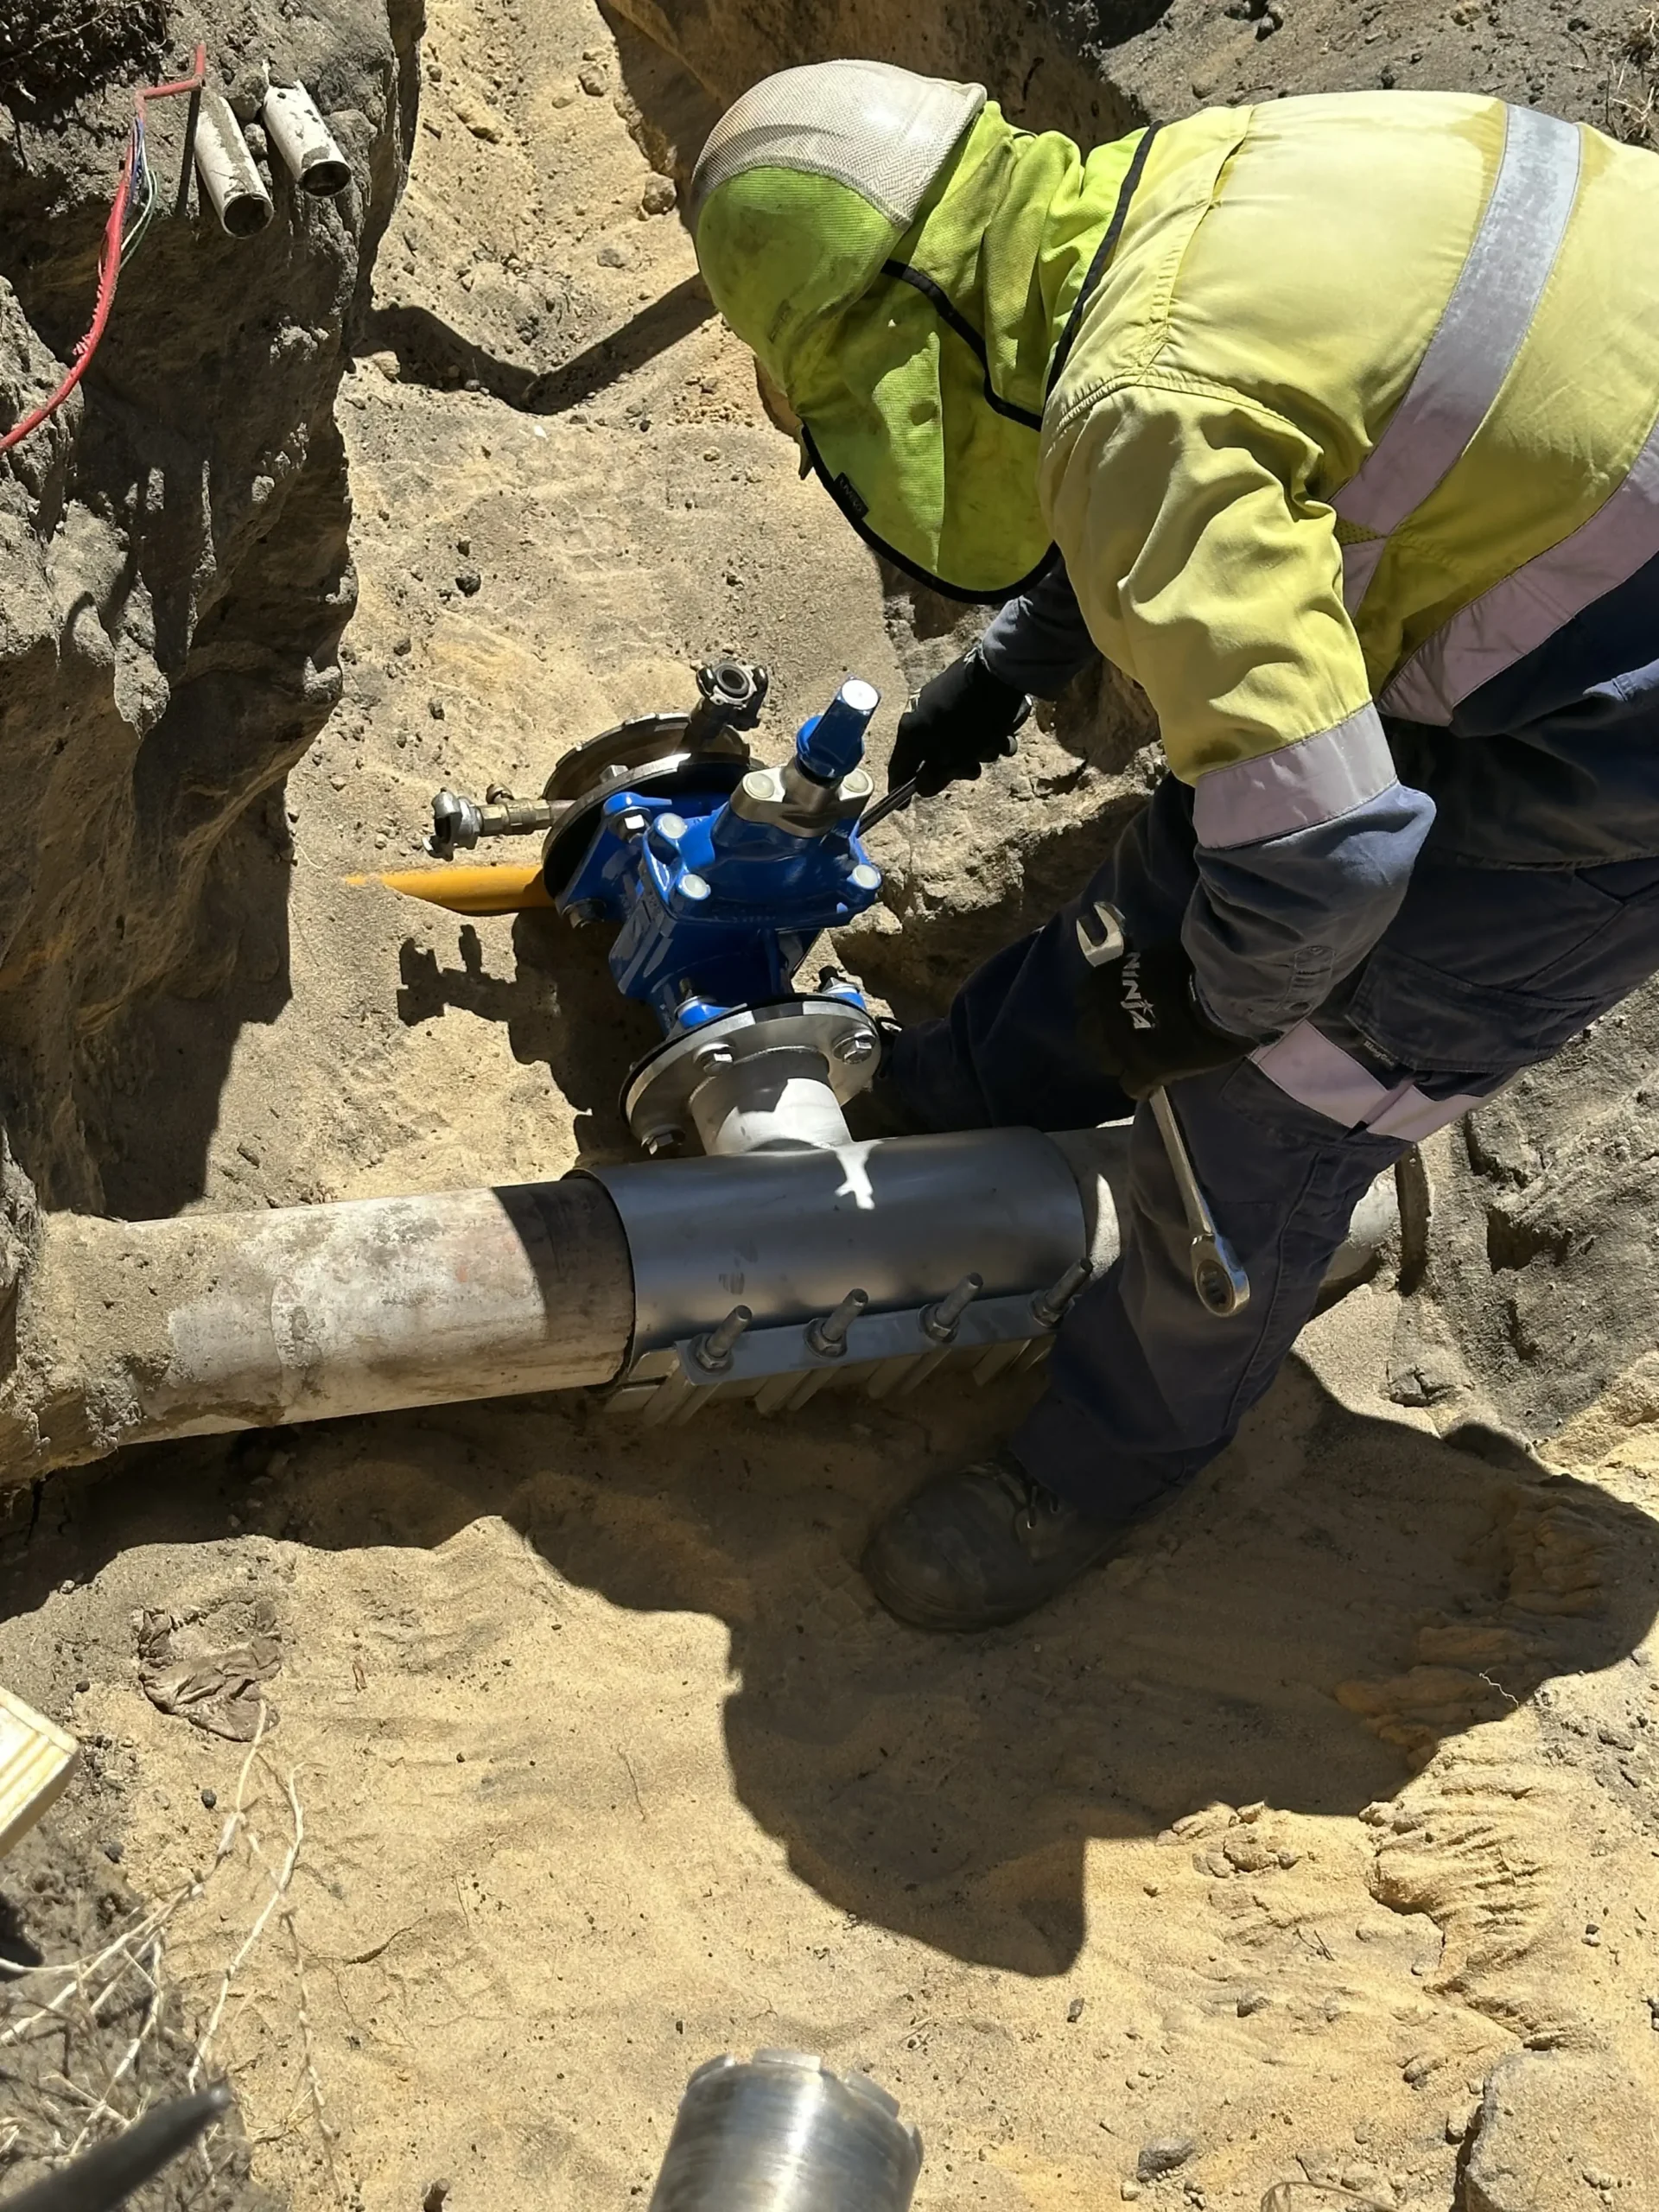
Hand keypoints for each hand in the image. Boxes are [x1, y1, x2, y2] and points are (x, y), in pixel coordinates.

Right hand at [888, 647, 1030, 797]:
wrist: (998, 673)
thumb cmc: (972, 722)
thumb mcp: (954, 757)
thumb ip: (936, 776)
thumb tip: (922, 788)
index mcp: (911, 731)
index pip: (899, 767)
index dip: (901, 789)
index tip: (903, 806)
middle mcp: (921, 715)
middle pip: (935, 757)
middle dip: (959, 767)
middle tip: (974, 771)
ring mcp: (943, 702)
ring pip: (960, 742)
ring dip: (981, 751)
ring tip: (997, 745)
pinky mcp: (964, 694)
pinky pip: (974, 725)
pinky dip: (990, 734)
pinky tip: (1005, 734)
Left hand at [1077, 926, 1245, 1099]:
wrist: (1220, 994)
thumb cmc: (1193, 965)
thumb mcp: (1154, 959)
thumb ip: (1139, 975)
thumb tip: (1143, 981)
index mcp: (1101, 984)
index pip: (1086, 1000)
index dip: (1103, 1007)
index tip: (1119, 1008)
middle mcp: (1101, 1017)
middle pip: (1089, 1035)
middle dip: (1105, 1036)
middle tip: (1128, 1036)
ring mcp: (1120, 1047)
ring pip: (1106, 1063)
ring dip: (1121, 1060)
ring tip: (1141, 1058)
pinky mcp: (1143, 1071)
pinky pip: (1133, 1087)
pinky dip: (1144, 1084)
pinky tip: (1156, 1080)